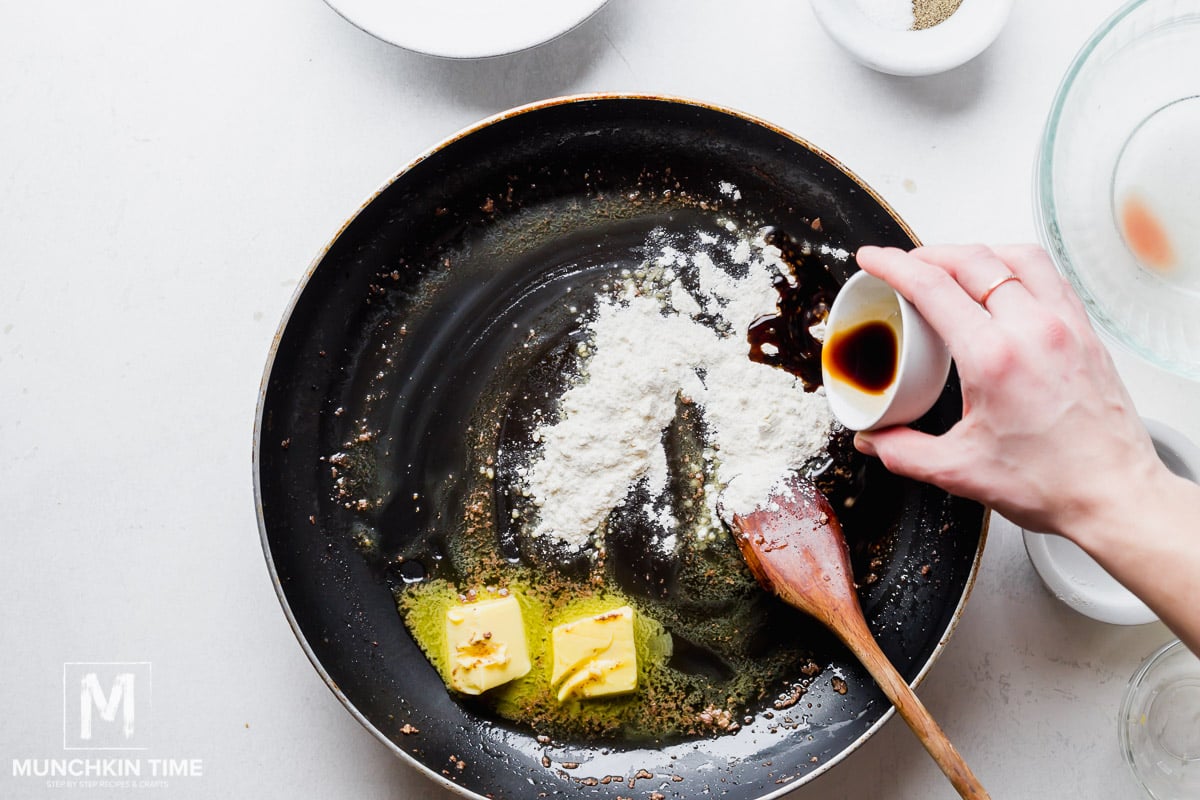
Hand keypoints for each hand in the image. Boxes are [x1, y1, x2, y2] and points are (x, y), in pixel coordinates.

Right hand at [851, 244, 1162, 541]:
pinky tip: (1002, 283)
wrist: (1114, 496)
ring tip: (951, 265)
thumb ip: (902, 452)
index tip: (873, 259)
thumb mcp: (958, 471)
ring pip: (1016, 257)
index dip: (893, 266)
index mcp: (994, 357)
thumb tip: (872, 438)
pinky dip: (1015, 266)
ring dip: (975, 252)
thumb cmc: (1052, 483)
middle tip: (904, 265)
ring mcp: (1066, 325)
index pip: (933, 287)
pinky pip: (1048, 276)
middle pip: (972, 260)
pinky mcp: (1086, 332)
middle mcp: (1034, 329)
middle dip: (928, 254)